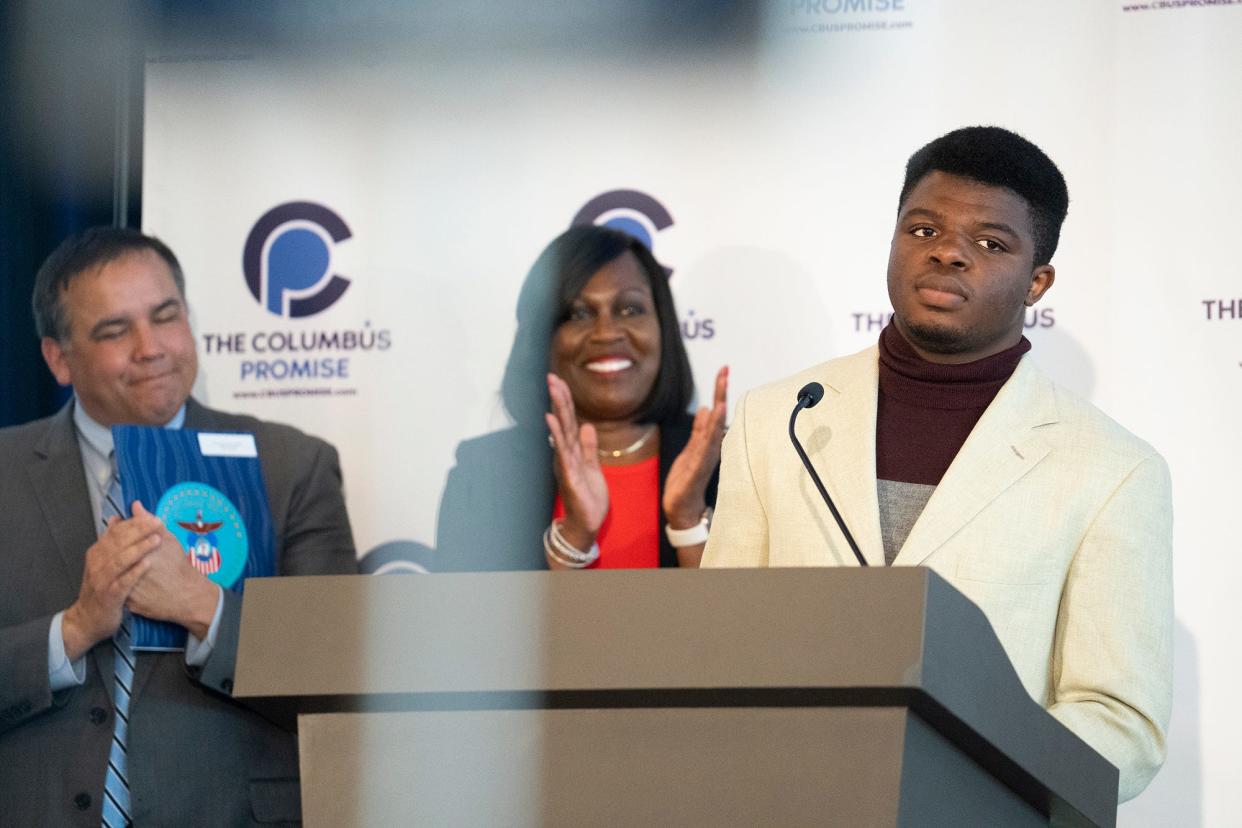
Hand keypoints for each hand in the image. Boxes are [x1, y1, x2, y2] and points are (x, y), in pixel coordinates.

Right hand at [61, 512, 160, 661]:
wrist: (88, 620)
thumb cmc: (102, 589)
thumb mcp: (104, 563)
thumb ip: (111, 542)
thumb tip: (117, 518)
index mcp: (98, 553)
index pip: (115, 532)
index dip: (134, 523)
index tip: (153, 516)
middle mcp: (97, 564)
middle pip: (118, 542)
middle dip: (139, 530)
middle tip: (158, 523)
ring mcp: (102, 580)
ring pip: (120, 560)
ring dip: (139, 548)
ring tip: (156, 540)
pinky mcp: (109, 596)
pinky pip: (122, 582)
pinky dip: (135, 572)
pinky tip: (148, 564)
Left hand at [123, 502, 219, 639]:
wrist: (188, 596)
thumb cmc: (180, 568)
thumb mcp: (169, 541)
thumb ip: (150, 523)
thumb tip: (137, 507)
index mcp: (138, 552)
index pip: (117, 538)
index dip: (117, 531)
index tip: (120, 527)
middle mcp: (129, 570)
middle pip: (113, 556)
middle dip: (115, 549)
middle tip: (123, 547)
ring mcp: (126, 587)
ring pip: (113, 574)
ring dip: (115, 566)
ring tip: (125, 561)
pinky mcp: (128, 602)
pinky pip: (119, 589)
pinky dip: (121, 581)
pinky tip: (126, 576)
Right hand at [545, 372, 608, 551]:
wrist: (585, 524)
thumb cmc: (588, 498)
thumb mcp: (593, 468)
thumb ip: (590, 447)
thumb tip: (588, 426)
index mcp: (573, 451)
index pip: (569, 421)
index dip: (566, 401)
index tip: (560, 381)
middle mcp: (566, 454)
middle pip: (563, 421)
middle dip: (558, 398)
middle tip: (551, 376)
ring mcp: (565, 463)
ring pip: (561, 431)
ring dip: (557, 408)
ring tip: (552, 389)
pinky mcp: (568, 474)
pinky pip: (562, 451)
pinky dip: (556, 434)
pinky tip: (551, 420)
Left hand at [663, 365, 727, 528]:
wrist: (682, 507)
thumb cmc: (687, 480)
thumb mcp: (690, 450)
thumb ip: (698, 430)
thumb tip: (704, 408)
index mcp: (707, 442)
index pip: (714, 413)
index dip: (719, 391)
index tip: (723, 370)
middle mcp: (709, 448)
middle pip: (717, 417)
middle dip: (720, 394)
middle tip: (725, 372)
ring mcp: (704, 459)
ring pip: (712, 432)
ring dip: (718, 414)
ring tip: (722, 395)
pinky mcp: (697, 470)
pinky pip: (704, 449)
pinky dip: (710, 436)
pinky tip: (712, 423)